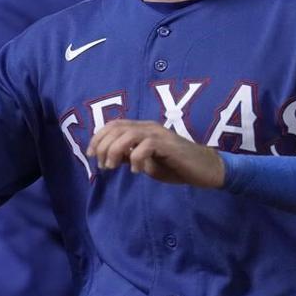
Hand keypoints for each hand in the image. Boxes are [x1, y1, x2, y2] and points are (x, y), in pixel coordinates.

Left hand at [86, 120, 224, 187]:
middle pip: (116, 128)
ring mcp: (159, 134)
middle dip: (102, 146)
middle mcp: (149, 127)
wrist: (204, 169)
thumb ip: (128, 156)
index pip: (113, 124)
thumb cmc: (174, 165)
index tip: (91, 155)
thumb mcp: (145, 162)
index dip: (98, 137)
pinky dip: (135, 158)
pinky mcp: (169, 145)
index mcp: (142, 128)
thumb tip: (108, 156)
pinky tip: (136, 171)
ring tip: (112, 167)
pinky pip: (145, 146)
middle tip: (102, 165)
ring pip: (128, 134)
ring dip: (115, 151)